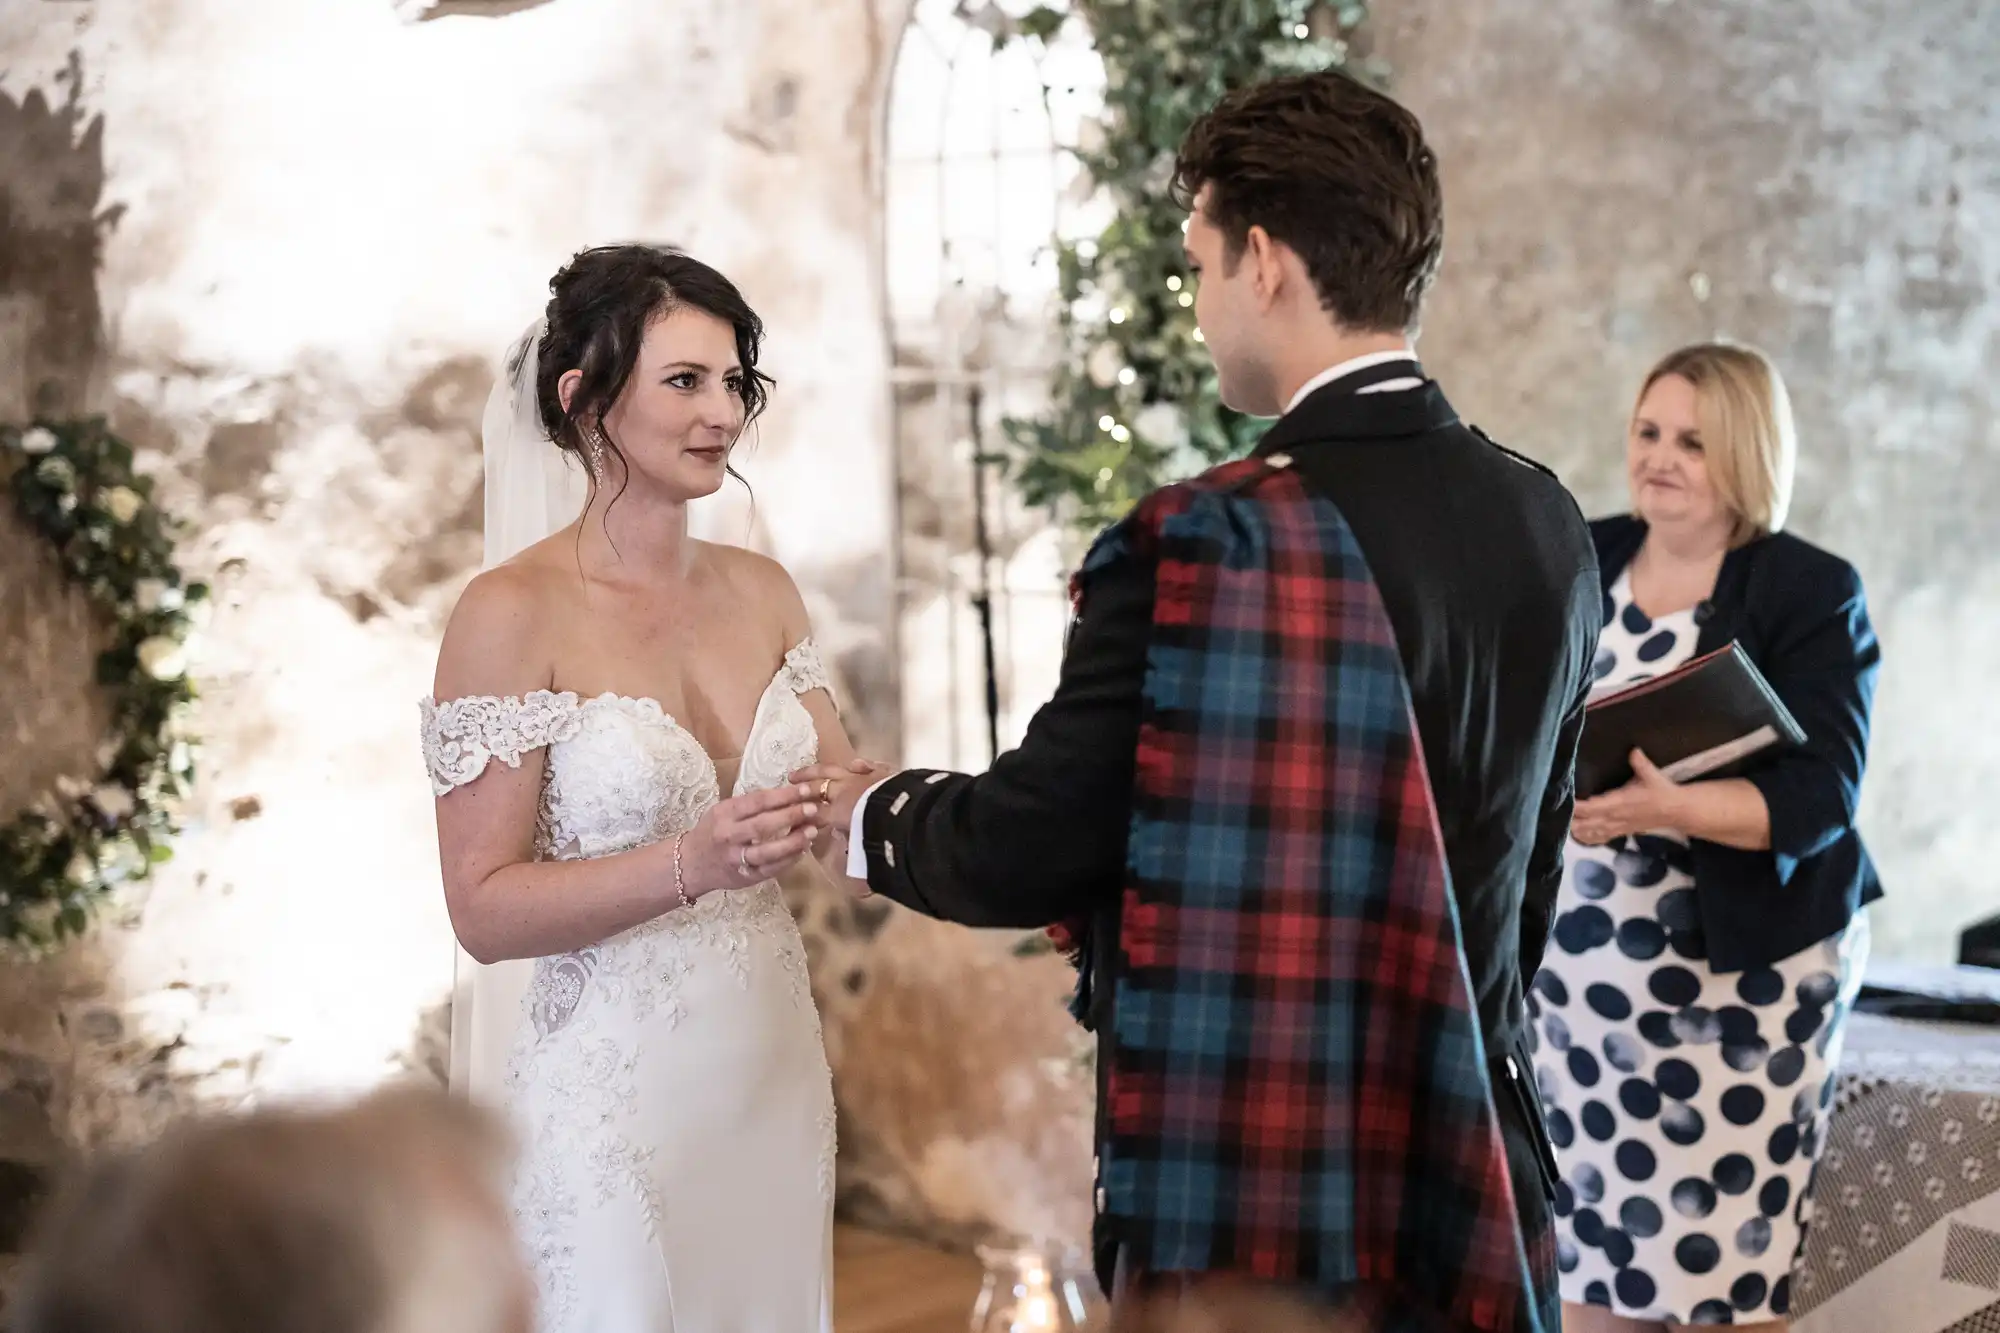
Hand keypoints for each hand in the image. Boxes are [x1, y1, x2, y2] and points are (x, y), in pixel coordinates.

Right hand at [679, 782, 826, 896]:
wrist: (690, 864)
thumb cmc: (712, 831)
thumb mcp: (722, 811)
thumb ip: (749, 805)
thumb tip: (787, 795)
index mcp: (724, 814)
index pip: (758, 801)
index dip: (784, 795)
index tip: (806, 790)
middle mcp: (729, 836)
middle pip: (763, 825)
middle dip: (791, 816)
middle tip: (813, 809)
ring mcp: (736, 859)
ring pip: (767, 851)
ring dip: (793, 841)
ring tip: (812, 831)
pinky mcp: (744, 877)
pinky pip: (770, 870)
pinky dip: (788, 860)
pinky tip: (802, 850)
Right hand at [788, 757, 892, 851]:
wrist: (901, 811)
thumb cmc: (878, 830)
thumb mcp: (859, 841)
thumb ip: (849, 843)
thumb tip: (843, 841)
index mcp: (837, 810)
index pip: (815, 811)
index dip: (803, 812)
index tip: (794, 813)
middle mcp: (844, 790)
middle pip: (818, 784)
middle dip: (803, 783)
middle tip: (791, 779)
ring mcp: (861, 777)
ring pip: (835, 769)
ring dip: (820, 769)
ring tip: (811, 769)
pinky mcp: (880, 772)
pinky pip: (867, 765)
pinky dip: (858, 765)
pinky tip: (854, 764)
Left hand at [1570, 748, 1686, 845]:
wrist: (1676, 810)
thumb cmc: (1662, 791)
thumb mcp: (1652, 775)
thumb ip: (1640, 763)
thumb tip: (1634, 750)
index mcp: (1619, 803)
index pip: (1591, 807)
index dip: (1575, 806)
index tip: (1563, 800)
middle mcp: (1615, 817)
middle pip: (1586, 822)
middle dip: (1570, 819)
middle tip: (1554, 813)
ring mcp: (1618, 826)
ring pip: (1591, 832)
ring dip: (1576, 829)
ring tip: (1560, 824)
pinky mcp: (1622, 831)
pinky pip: (1601, 838)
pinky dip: (1588, 838)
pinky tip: (1578, 836)